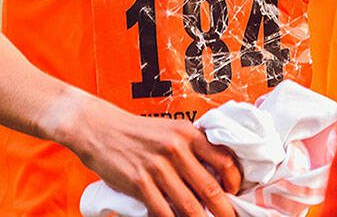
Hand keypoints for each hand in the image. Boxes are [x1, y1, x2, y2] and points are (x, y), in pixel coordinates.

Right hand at [45, 90, 241, 216]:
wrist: (100, 128)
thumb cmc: (138, 132)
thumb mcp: (170, 129)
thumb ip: (191, 147)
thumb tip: (213, 172)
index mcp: (188, 133)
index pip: (224, 159)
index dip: (234, 180)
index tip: (236, 192)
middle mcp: (176, 148)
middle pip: (210, 187)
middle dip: (224, 210)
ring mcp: (157, 167)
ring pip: (188, 205)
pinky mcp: (139, 183)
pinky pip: (163, 211)